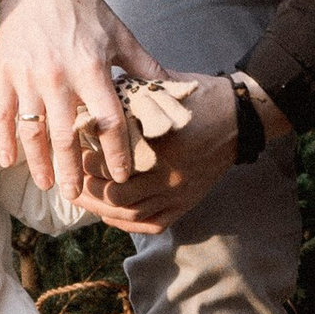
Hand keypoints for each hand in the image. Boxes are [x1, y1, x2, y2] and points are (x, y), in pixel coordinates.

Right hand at [0, 0, 165, 207]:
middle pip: (66, 136)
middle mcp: (57, 78)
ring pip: (32, 133)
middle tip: (78, 195)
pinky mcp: (4, 75)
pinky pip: (2, 116)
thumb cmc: (83, 8)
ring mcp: (27, 79)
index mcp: (90, 69)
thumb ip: (142, 65)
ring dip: (39, 163)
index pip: (108, 121)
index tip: (121, 173)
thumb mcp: (118, 33)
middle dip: (74, 170)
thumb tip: (171, 87)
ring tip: (47, 184)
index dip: (117, 151)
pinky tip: (9, 162)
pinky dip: (4, 141)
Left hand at [77, 70, 291, 233]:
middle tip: (75, 177)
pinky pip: (154, 224)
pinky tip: (110, 214)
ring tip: (86, 196)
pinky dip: (128, 223)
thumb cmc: (198, 97)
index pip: (114, 166)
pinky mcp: (188, 202)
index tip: (77, 152)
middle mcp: (171, 176)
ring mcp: (180, 193)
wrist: (240, 116)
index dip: (88, 162)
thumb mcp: (160, 89)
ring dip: (103, 209)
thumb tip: (91, 102)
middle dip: (90, 190)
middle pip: (118, 197)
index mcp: (162, 146)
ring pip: (132, 215)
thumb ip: (127, 97)